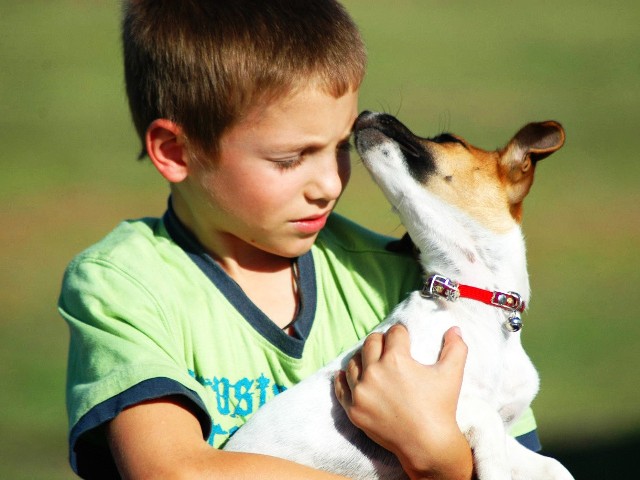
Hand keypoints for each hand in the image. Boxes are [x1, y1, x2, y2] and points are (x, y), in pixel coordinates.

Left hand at [334, 325, 472, 479]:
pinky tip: (344, 374)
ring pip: (354, 363)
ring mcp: (361, 392)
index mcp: (396, 359)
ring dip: (363, 358)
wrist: (427, 445)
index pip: (394, 333)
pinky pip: (341, 388)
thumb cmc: (440, 407)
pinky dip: (342, 379)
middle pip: (371, 343)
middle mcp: (374, 372)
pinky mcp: (354, 409)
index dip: (401, 333)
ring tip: (370, 361)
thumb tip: (455, 329)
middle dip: (381, 341)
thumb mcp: (452, 374)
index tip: (404, 337)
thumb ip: (456, 348)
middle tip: (388, 347)